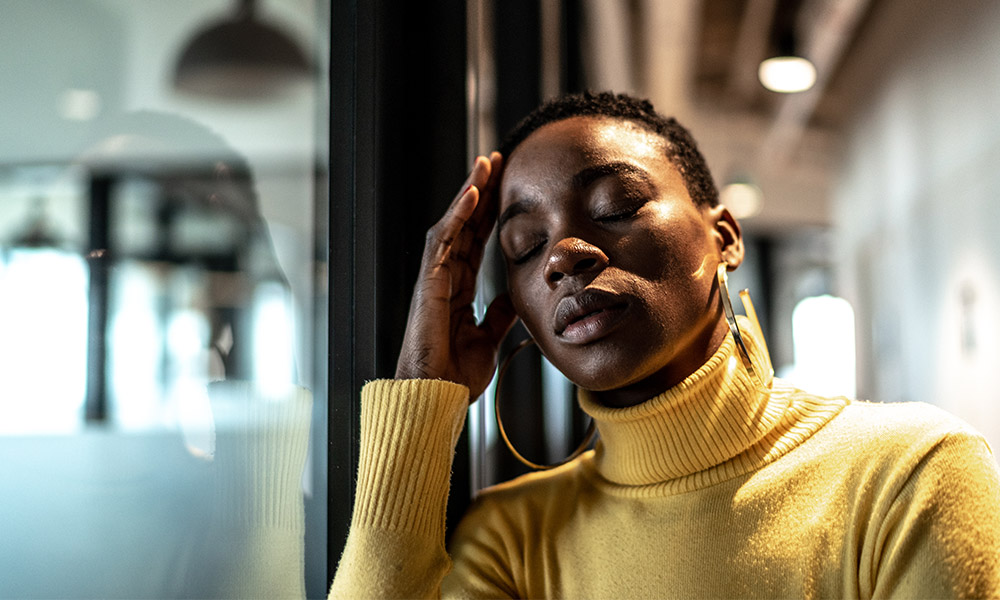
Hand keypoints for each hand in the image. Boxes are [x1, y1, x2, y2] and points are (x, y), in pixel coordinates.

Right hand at [395, 152, 517, 399]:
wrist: (437, 397)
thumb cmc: (456, 375)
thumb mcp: (488, 339)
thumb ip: (499, 316)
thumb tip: (515, 299)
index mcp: (458, 289)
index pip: (475, 241)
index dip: (489, 214)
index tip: (505, 189)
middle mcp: (445, 278)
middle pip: (465, 225)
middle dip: (480, 193)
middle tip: (497, 161)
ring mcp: (435, 279)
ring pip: (452, 225)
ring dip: (469, 194)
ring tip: (485, 164)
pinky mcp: (428, 284)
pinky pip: (442, 242)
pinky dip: (457, 217)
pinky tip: (471, 194)